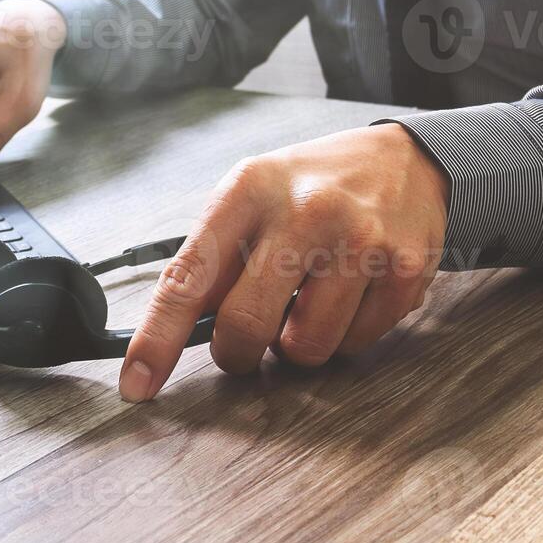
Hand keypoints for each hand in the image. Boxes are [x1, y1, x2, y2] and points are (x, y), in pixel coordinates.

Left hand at [118, 123, 449, 401]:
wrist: (404, 159)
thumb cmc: (313, 186)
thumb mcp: (252, 194)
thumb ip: (216, 257)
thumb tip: (178, 334)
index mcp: (250, 189)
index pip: (189, 277)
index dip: (159, 338)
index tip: (137, 382)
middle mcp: (305, 212)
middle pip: (246, 326)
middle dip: (238, 353)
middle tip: (244, 344)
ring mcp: (359, 241)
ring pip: (306, 348)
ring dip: (300, 343)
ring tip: (310, 299)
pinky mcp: (403, 270)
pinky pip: (356, 344)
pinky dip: (347, 333)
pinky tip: (353, 292)